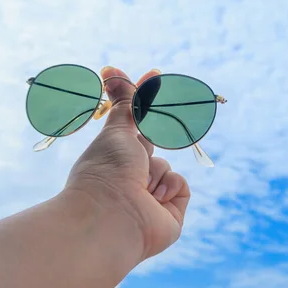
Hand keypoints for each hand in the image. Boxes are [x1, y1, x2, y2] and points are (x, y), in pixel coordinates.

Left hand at [64, 66, 190, 261]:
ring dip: (155, 174)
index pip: (135, 123)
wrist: (111, 219)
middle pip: (154, 146)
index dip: (144, 100)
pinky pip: (180, 186)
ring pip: (167, 168)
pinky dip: (169, 189)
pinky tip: (153, 201)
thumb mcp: (117, 130)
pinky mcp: (170, 214)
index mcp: (116, 157)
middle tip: (138, 154)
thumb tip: (110, 68)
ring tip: (138, 190)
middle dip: (150, 146)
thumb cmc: (106, 173)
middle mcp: (132, 177)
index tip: (155, 74)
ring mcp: (151, 196)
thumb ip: (123, 100)